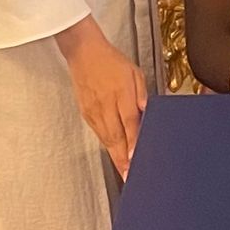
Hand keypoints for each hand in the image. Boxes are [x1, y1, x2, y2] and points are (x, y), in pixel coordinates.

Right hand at [55, 15, 146, 176]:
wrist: (83, 52)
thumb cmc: (111, 61)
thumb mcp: (134, 72)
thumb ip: (141, 93)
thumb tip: (146, 111)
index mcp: (120, 93)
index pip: (129, 123)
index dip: (134, 142)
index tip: (138, 158)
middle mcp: (106, 104)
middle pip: (116, 137)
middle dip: (123, 159)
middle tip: (130, 176)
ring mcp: (94, 110)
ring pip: (106, 138)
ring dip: (115, 156)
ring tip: (124, 171)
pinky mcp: (86, 113)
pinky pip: (98, 133)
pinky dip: (107, 145)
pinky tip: (114, 153)